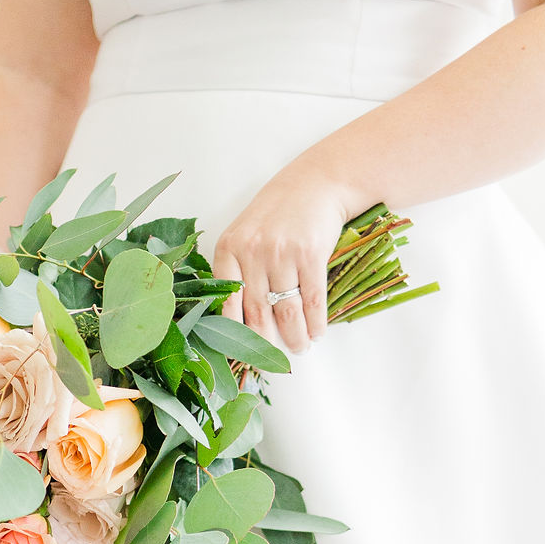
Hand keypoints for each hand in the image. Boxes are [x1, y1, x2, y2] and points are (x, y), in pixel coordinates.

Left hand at [215, 166, 354, 354]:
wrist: (317, 182)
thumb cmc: (278, 213)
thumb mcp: (246, 234)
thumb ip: (238, 270)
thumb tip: (238, 322)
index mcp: (229, 249)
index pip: (227, 303)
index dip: (233, 335)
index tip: (239, 355)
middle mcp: (252, 252)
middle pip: (257, 313)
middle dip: (265, 345)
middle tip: (271, 361)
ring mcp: (282, 253)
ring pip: (286, 311)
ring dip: (295, 338)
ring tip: (299, 348)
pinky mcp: (311, 254)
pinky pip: (311, 300)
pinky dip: (315, 322)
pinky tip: (316, 333)